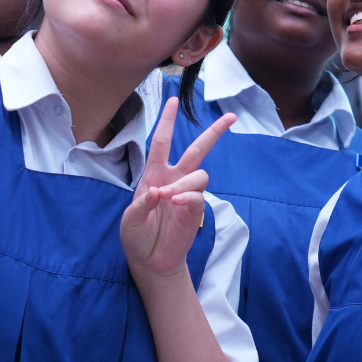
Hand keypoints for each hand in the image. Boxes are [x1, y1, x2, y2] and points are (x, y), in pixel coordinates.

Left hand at [121, 98, 233, 280]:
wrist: (149, 260)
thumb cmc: (136, 235)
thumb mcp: (130, 220)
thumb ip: (141, 205)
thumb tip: (159, 192)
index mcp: (154, 174)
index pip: (161, 142)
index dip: (166, 121)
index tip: (172, 101)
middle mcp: (174, 179)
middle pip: (197, 149)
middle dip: (214, 133)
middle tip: (231, 117)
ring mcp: (187, 194)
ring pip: (200, 173)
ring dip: (185, 182)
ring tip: (169, 197)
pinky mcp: (196, 210)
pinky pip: (199, 195)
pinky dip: (188, 196)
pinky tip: (176, 203)